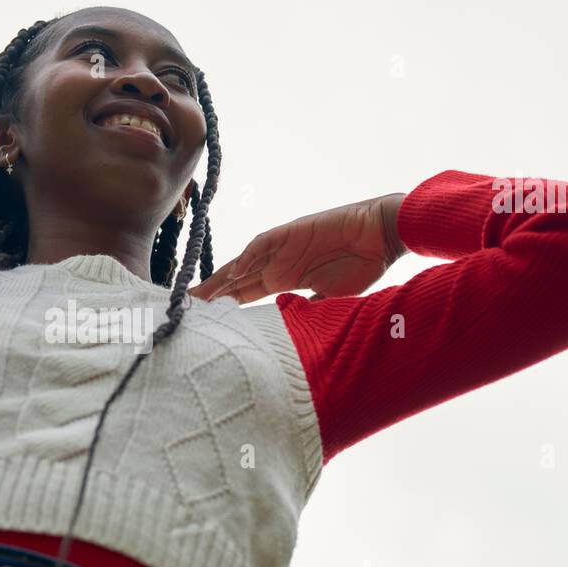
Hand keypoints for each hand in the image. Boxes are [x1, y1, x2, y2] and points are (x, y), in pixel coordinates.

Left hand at [188, 193, 406, 303]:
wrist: (382, 236)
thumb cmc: (362, 266)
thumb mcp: (331, 300)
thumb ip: (308, 312)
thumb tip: (291, 334)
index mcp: (285, 281)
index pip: (245, 296)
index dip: (224, 307)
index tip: (202, 322)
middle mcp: (278, 265)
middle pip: (236, 281)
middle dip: (211, 294)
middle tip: (185, 307)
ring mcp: (282, 248)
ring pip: (243, 263)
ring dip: (222, 279)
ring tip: (200, 295)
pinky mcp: (291, 232)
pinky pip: (263, 245)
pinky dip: (248, 257)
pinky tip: (233, 272)